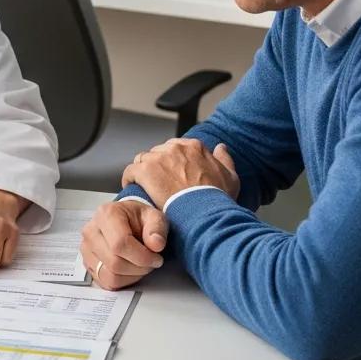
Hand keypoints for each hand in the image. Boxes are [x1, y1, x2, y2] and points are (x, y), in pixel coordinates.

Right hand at [80, 200, 167, 291]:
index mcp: (107, 214)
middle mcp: (92, 231)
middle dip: (139, 268)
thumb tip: (156, 244)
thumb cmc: (138, 218)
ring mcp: (87, 248)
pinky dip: (123, 281)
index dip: (142, 257)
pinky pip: (106, 282)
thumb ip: (157, 228)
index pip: (120, 244)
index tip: (156, 258)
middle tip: (151, 262)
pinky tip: (130, 269)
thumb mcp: (154, 216)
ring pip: (110, 276)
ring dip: (131, 276)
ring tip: (140, 264)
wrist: (127, 220)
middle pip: (114, 263)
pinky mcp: (88, 263)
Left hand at [121, 139, 238, 208]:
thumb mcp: (231, 178)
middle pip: (158, 153)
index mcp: (194, 146)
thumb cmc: (217, 198)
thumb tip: (221, 147)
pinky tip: (131, 188)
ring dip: (143, 172)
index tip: (171, 174)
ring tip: (145, 187)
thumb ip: (224, 159)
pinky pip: (130, 171)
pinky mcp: (145, 170)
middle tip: (158, 184)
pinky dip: (130, 179)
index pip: (175, 148)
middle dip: (157, 167)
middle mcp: (175, 147)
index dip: (171, 162)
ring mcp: (159, 157)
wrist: (204, 212)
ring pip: (143, 160)